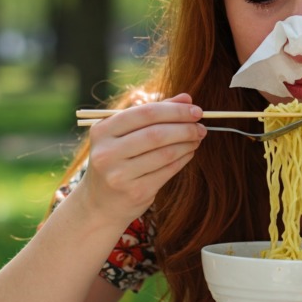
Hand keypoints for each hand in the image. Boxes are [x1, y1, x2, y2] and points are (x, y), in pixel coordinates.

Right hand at [79, 93, 205, 226]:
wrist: (100, 203)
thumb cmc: (117, 160)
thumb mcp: (125, 134)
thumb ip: (154, 112)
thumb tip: (187, 98)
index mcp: (102, 131)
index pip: (145, 113)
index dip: (175, 110)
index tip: (196, 110)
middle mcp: (107, 153)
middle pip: (156, 134)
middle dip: (185, 128)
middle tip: (201, 126)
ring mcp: (119, 175)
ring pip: (165, 153)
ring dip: (187, 143)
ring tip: (197, 138)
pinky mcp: (135, 192)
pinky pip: (167, 171)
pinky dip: (183, 159)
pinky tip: (189, 152)